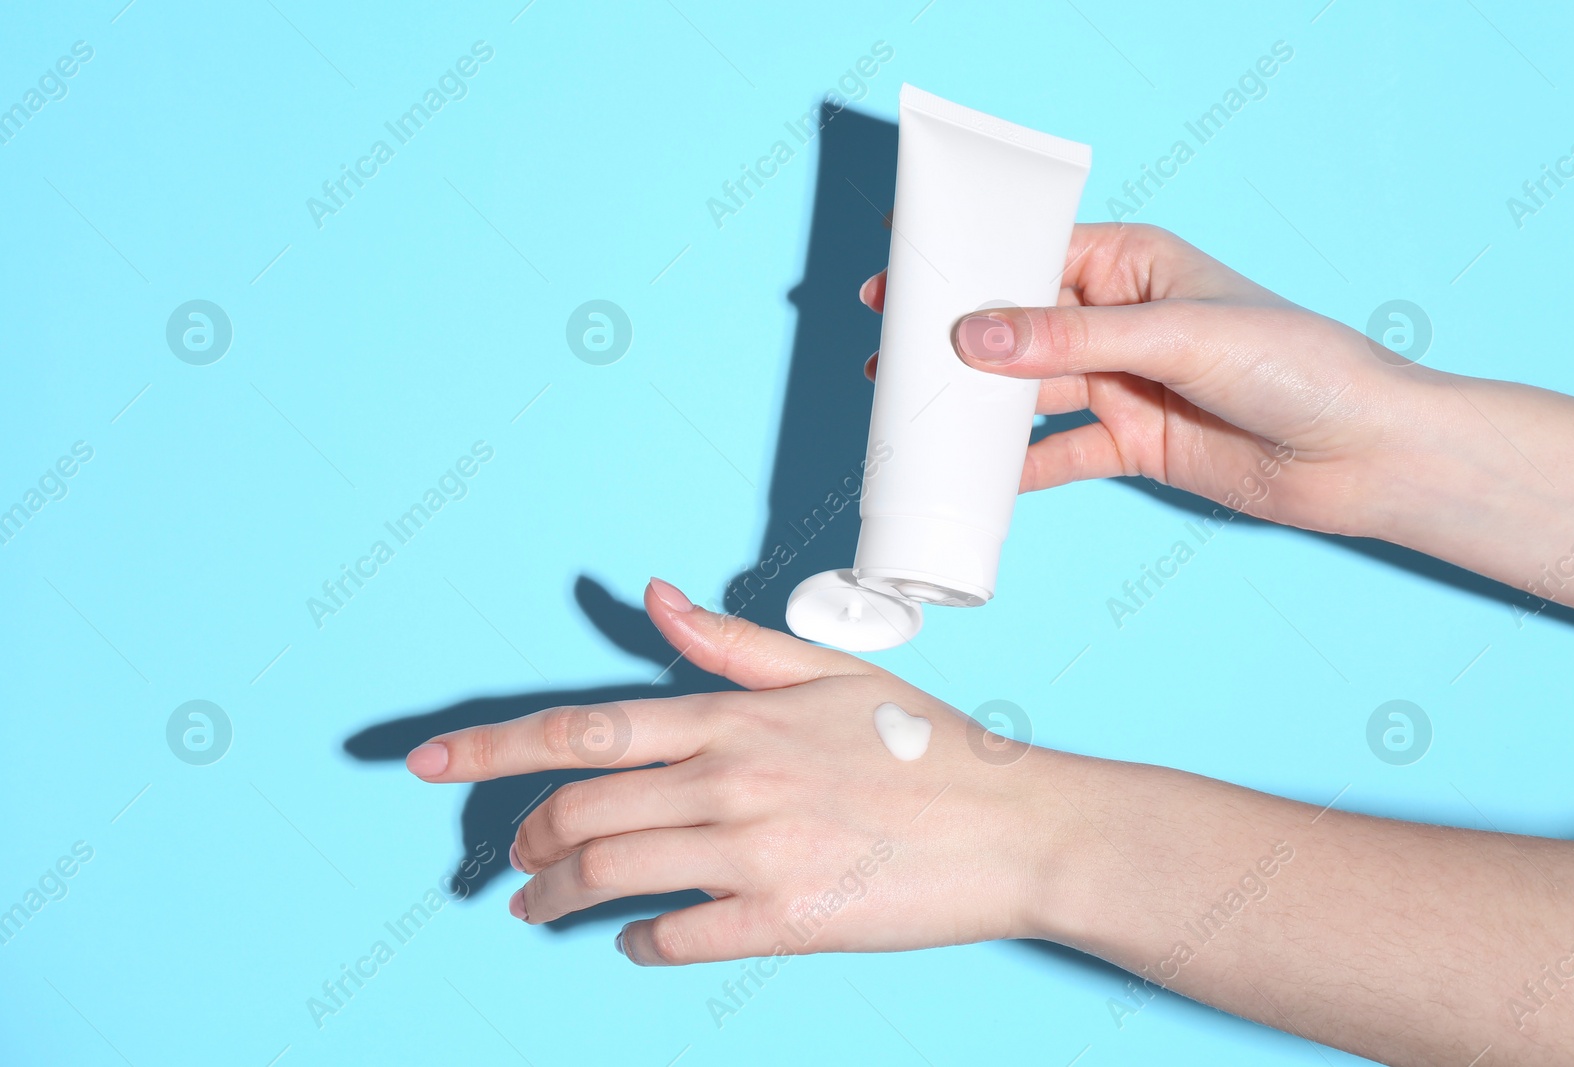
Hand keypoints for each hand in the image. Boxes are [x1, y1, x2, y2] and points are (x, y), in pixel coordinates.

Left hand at [403, 578, 1064, 964]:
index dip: (491, 745)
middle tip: (507, 863)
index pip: (584, 730)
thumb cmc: (929, 745)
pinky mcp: (786, 921)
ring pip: (610, 875)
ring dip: (555, 898)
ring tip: (536, 909)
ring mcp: (755, 853)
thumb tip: (653, 594)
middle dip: (521, 840)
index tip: (425, 762)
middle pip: (578, 810)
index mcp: (735, 716)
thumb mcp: (832, 670)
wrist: (1016, 827)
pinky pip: (675, 939)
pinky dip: (634, 946)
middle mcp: (731, 779)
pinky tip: (629, 944)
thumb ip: (730, 642)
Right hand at [862, 222, 1437, 540]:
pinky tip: (974, 479)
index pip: (1031, 256)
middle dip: (956, 344)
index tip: (901, 283)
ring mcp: (1123, 382)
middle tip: (888, 358)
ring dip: (977, 407)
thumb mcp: (1176, 337)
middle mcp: (1120, 320)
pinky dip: (1017, 467)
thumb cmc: (1295, 366)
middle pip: (1018, 328)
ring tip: (913, 417)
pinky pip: (1058, 452)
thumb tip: (975, 337)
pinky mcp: (1132, 441)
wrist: (1362, 455)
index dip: (964, 269)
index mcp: (1133, 264)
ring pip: (1029, 392)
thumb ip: (1070, 341)